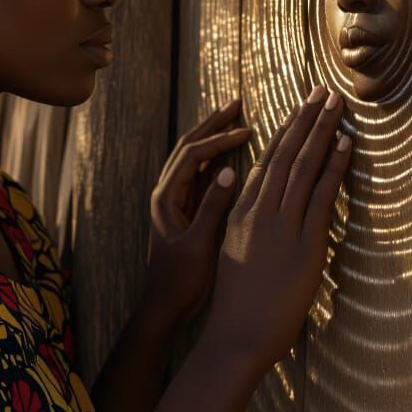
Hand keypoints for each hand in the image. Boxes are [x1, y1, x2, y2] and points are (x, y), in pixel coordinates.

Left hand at [140, 99, 251, 330]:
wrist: (163, 307)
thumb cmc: (178, 281)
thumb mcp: (198, 245)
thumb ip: (212, 208)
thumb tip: (231, 171)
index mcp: (167, 197)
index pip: (193, 155)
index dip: (219, 140)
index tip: (247, 130)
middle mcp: (167, 193)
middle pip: (189, 146)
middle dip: (212, 125)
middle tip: (236, 104)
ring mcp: (176, 200)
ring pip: (194, 158)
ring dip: (213, 137)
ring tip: (236, 119)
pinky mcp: (185, 210)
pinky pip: (201, 175)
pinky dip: (216, 158)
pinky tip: (235, 152)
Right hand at [199, 84, 351, 372]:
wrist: (234, 337)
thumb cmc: (236, 306)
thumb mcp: (235, 256)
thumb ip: (250, 230)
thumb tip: (267, 218)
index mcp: (241, 211)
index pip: (266, 161)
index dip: (285, 132)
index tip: (299, 108)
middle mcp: (259, 210)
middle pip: (285, 153)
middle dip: (305, 118)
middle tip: (322, 91)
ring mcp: (281, 225)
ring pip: (303, 165)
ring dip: (322, 131)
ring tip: (336, 104)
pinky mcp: (304, 243)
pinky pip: (322, 195)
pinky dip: (334, 166)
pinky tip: (346, 144)